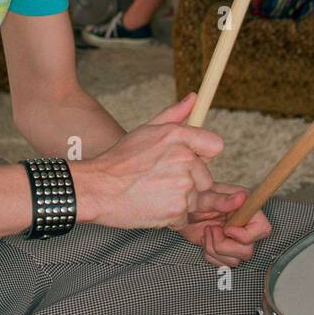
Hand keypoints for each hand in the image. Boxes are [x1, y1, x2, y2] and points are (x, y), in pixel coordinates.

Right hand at [73, 92, 223, 229]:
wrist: (98, 189)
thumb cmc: (119, 161)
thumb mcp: (147, 130)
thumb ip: (175, 114)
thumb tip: (193, 98)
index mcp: (177, 135)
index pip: (215, 145)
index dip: (202, 156)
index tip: (188, 161)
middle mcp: (184, 158)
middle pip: (206, 177)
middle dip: (190, 182)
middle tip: (162, 180)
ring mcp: (183, 184)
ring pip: (196, 198)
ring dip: (180, 200)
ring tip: (155, 193)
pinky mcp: (178, 208)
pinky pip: (186, 216)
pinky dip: (172, 216)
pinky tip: (153, 205)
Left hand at [179, 183, 272, 267]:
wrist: (180, 210)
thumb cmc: (193, 198)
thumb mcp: (205, 196)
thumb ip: (222, 199)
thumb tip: (241, 197)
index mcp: (245, 208)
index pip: (263, 229)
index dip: (246, 235)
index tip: (227, 229)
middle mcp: (243, 226)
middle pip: (247, 250)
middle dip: (224, 245)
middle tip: (211, 229)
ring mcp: (234, 240)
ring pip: (235, 260)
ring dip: (215, 250)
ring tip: (206, 232)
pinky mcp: (225, 250)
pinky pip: (224, 264)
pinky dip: (211, 256)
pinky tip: (205, 241)